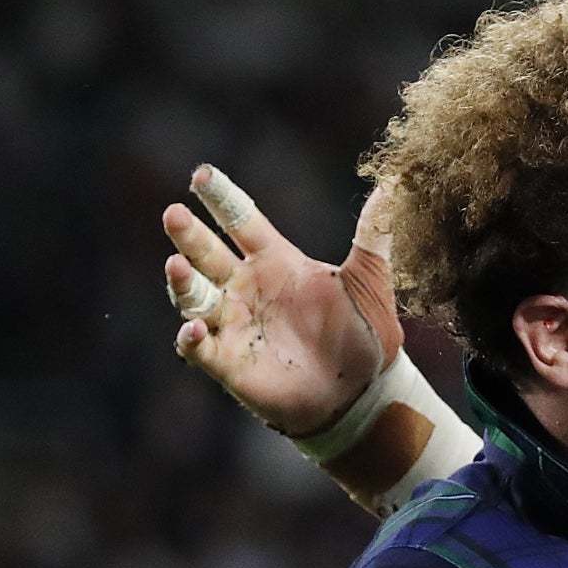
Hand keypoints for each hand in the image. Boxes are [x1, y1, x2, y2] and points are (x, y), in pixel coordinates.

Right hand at [164, 167, 403, 437]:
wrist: (363, 393)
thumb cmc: (364, 335)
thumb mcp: (370, 282)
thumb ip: (373, 235)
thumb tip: (392, 185)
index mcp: (275, 261)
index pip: (240, 220)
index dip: (220, 197)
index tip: (202, 174)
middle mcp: (246, 287)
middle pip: (206, 253)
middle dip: (188, 235)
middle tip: (175, 214)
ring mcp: (233, 324)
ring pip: (194, 296)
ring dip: (182, 281)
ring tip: (175, 264)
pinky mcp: (228, 362)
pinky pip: (199, 348)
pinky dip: (192, 339)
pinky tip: (194, 329)